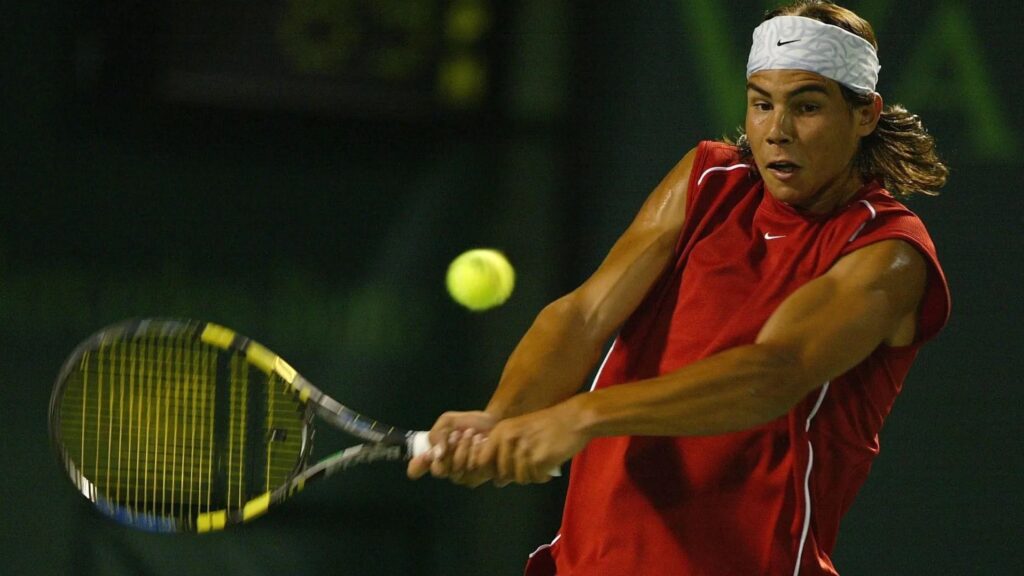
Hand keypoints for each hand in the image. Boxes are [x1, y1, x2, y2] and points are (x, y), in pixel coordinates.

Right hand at [406, 410, 496, 486]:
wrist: (493, 422)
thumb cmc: (467, 423)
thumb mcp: (448, 422)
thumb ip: (437, 435)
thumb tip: (435, 454)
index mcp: (435, 457)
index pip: (415, 470)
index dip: (417, 464)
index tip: (425, 453)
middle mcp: (447, 470)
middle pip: (439, 470)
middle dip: (450, 448)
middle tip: (458, 434)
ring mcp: (463, 476)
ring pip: (457, 470)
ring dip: (465, 447)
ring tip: (472, 434)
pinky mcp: (480, 476)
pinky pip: (474, 468)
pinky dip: (478, 450)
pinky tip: (483, 441)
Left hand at [472, 400, 588, 485]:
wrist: (574, 418)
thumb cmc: (548, 425)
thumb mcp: (519, 430)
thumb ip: (504, 451)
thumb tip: (496, 480)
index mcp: (501, 431)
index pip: (481, 461)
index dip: (491, 471)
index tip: (504, 471)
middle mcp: (508, 439)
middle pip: (502, 474)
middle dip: (516, 474)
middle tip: (531, 464)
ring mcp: (523, 450)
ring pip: (520, 478)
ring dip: (531, 474)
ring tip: (541, 461)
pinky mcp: (539, 460)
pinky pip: (535, 478)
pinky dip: (543, 475)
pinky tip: (550, 463)